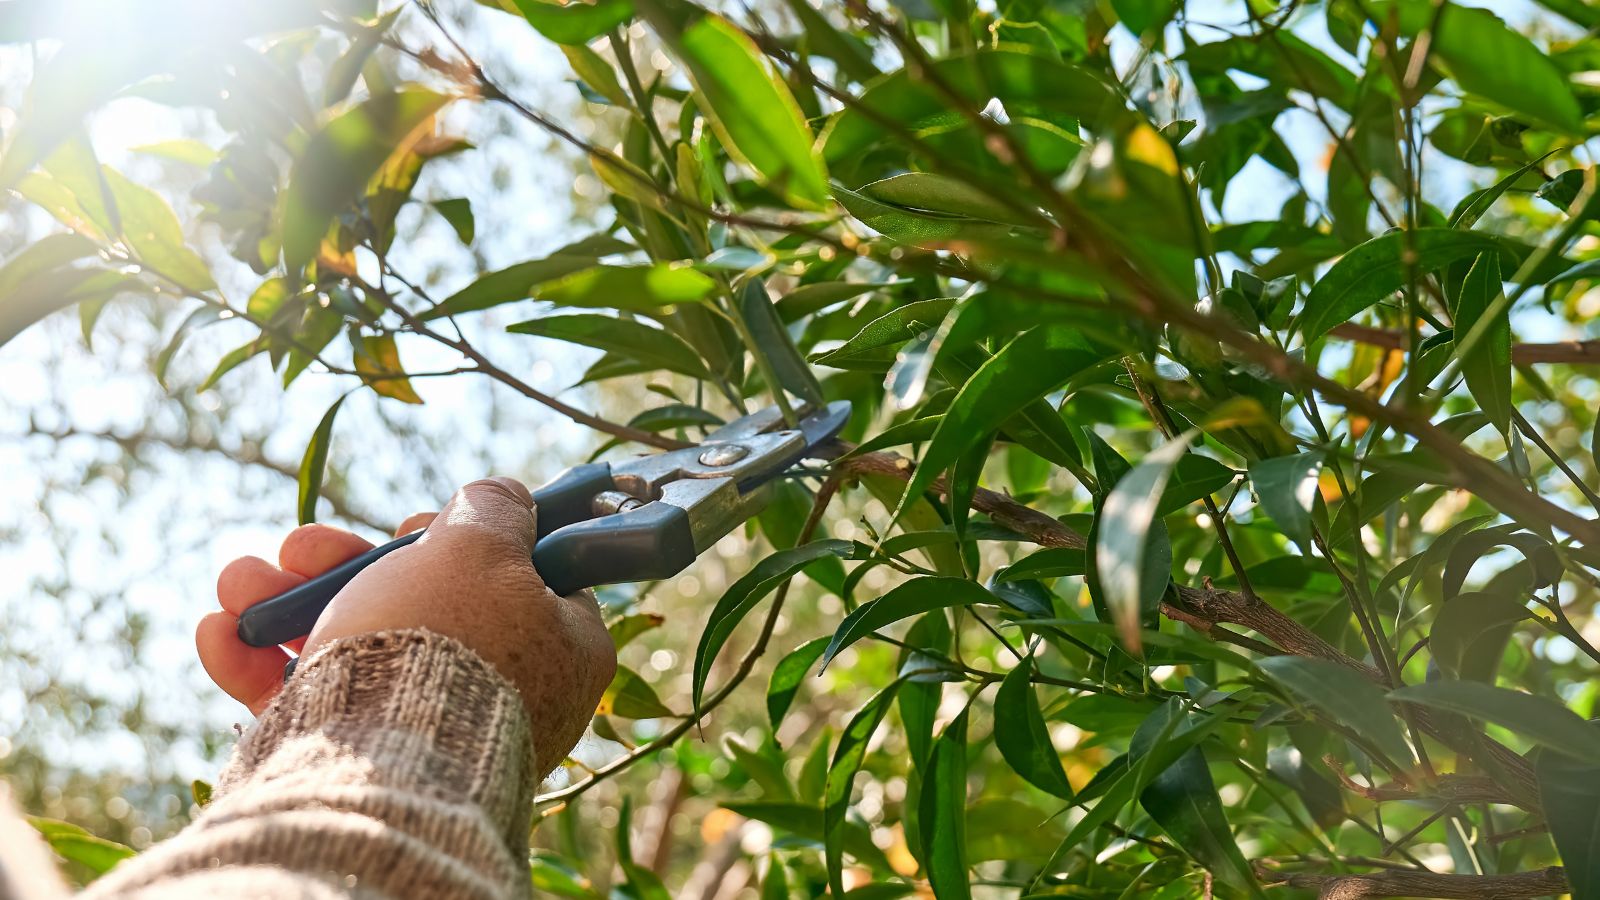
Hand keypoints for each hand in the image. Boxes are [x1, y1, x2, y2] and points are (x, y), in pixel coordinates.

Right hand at [197, 477, 616, 771]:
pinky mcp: (363, 764)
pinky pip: (315, 702)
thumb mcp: (484, 547)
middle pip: (421, 603)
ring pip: (354, 645)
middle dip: (343, 565)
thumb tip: (506, 494)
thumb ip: (497, 510)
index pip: (523, 577)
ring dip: (285, 604)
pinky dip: (263, 666)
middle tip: (304, 545)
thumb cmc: (448, 642)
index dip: (463, 539)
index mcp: (562, 647)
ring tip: (239, 583)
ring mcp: (432, 729)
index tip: (416, 523)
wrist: (383, 766)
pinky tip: (220, 633)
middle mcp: (507, 692)